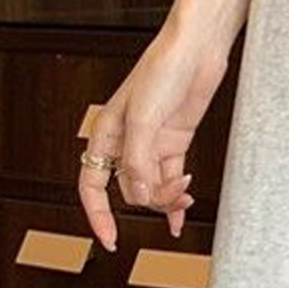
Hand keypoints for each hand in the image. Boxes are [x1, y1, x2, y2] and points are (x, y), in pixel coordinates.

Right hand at [76, 22, 230, 252]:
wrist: (197, 48)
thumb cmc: (163, 69)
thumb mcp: (144, 118)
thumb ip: (138, 160)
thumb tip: (137, 194)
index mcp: (106, 134)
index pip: (91, 186)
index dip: (98, 215)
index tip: (109, 239)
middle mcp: (126, 141)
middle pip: (129, 189)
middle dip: (151, 198)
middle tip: (175, 194)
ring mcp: (152, 141)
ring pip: (152, 185)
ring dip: (168, 196)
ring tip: (187, 194)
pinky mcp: (176, 140)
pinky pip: (171, 177)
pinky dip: (176, 196)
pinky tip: (180, 214)